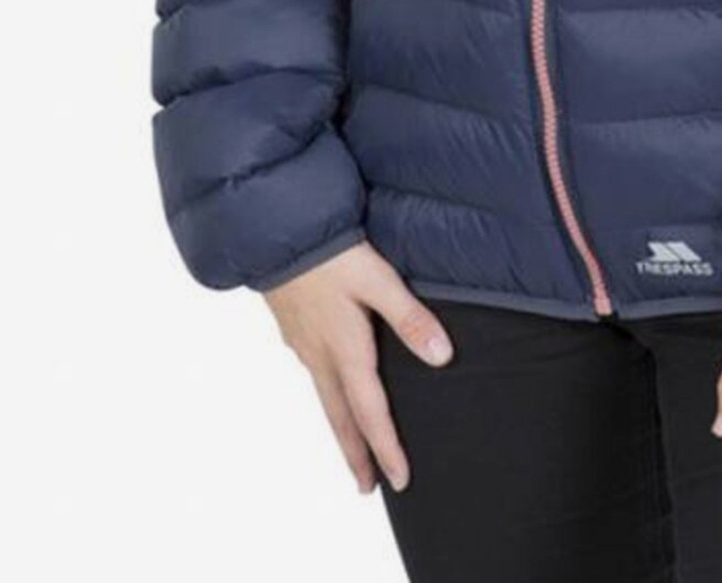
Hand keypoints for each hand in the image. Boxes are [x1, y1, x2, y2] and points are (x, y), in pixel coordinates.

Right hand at [260, 240, 455, 494]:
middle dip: (356, 455)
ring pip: (325, 399)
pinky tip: (330, 386)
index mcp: (346, 352)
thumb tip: (442, 357)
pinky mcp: (293, 329)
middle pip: (341, 419)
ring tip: (351, 448)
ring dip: (341, 428)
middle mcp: (321, 356)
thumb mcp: (379, 281)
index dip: (386, 449)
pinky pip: (314, 375)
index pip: (371, 414)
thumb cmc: (332, 254)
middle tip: (366, 487)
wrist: (278, 234)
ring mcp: (303, 344)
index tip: (399, 480)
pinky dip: (327, 396)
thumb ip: (410, 318)